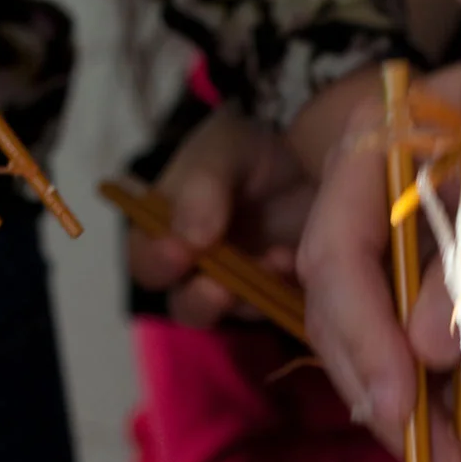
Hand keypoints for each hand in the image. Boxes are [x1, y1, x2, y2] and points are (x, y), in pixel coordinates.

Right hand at [127, 105, 310, 327]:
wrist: (316, 156)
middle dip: (199, 299)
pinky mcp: (281, 293)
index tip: (178, 252)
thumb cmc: (253, 152)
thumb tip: (187, 239)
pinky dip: (284, 290)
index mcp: (169, 229)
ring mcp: (242, 285)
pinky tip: (295, 261)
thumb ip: (201, 185)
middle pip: (184, 304)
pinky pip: (278, 308)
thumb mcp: (224, 147)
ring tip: (275, 260)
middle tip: (220, 287)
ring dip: (247, 297)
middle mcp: (200, 267)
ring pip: (234, 314)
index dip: (155, 261)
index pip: (145, 259)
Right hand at [296, 52, 460, 461]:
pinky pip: (443, 337)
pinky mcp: (454, 270)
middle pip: (350, 309)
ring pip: (394, 335)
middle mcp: (379, 196)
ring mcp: (413, 236)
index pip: (336, 251)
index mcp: (379, 147)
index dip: (360, 333)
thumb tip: (427, 349)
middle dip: (394, 392)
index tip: (399, 403)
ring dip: (440, 400)